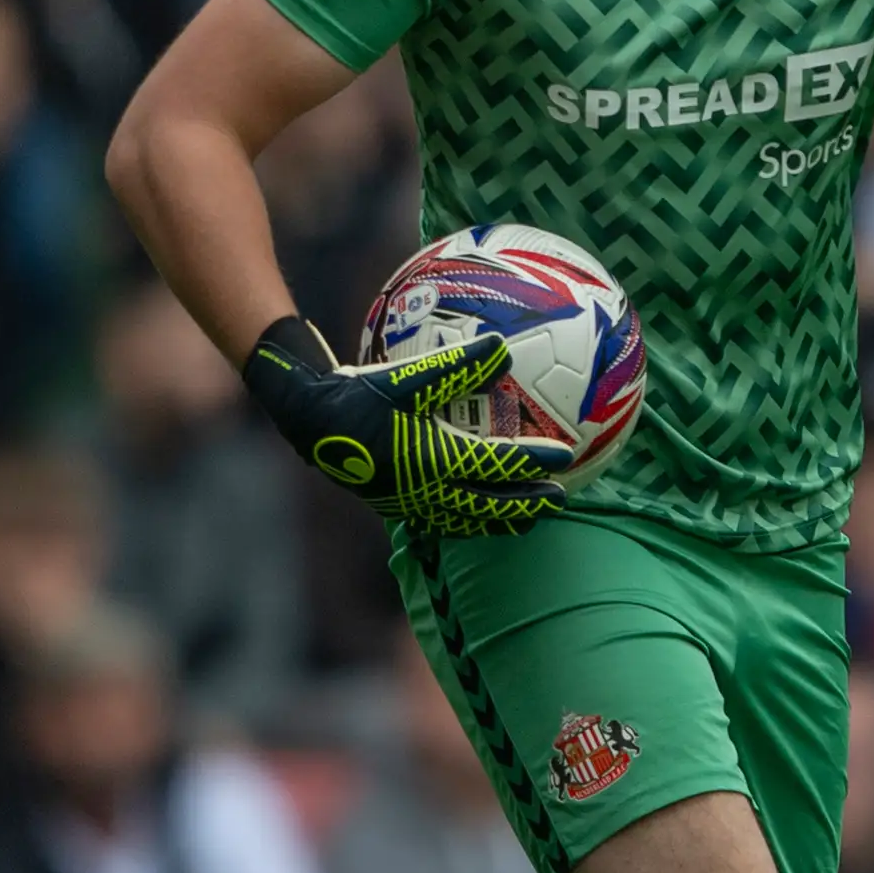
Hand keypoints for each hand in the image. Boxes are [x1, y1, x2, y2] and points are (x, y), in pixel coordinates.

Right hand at [240, 316, 570, 537]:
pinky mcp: (399, 508)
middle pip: (489, 504)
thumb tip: (503, 350)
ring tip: (531, 517)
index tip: (564, 456)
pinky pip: (446, 521)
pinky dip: (473, 521)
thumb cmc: (356, 394)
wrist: (309, 423)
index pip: (493, 465)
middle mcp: (424, 489)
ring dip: (504, 519)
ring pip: (469, 520)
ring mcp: (412, 504)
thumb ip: (454, 367)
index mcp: (429, 458)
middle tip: (561, 499)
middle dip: (527, 504)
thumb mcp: (404, 376)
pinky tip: (484, 515)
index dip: (531, 462)